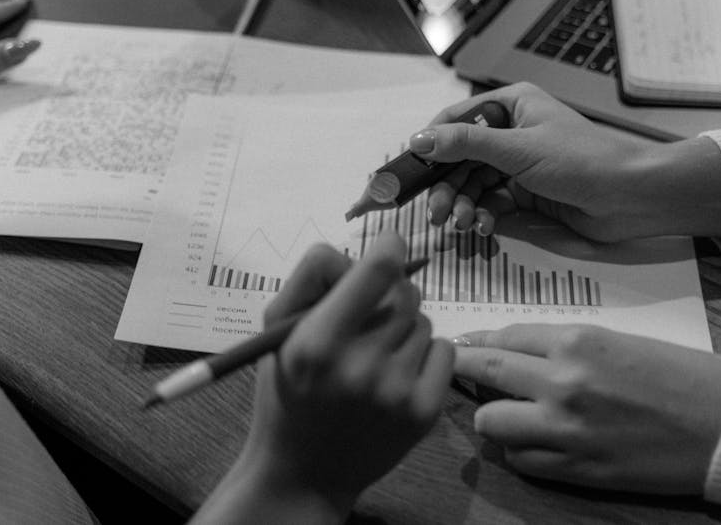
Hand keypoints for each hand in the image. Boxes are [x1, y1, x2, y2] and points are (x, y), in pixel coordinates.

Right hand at [195, 233, 454, 523]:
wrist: (303, 473)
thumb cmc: (288, 392)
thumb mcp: (277, 334)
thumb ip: (311, 281)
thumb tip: (363, 250)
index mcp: (317, 342)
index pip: (378, 268)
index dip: (388, 247)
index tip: (387, 248)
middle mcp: (360, 366)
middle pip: (405, 291)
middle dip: (389, 294)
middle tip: (368, 318)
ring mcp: (397, 392)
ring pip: (423, 320)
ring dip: (404, 328)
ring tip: (375, 356)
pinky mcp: (424, 412)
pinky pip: (443, 349)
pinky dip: (425, 354)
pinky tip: (397, 375)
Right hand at [408, 82, 720, 241]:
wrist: (632, 197)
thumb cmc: (581, 160)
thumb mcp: (518, 149)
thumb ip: (466, 144)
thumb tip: (419, 140)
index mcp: (510, 105)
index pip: (454, 120)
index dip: (429, 145)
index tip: (408, 172)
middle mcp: (511, 131)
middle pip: (460, 158)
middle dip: (448, 186)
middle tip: (437, 215)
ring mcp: (519, 164)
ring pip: (473, 183)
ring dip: (464, 204)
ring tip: (462, 224)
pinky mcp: (527, 193)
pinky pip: (491, 201)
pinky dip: (485, 215)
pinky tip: (486, 227)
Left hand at [453, 324, 720, 493]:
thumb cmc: (685, 375)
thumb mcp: (620, 341)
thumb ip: (566, 348)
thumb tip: (518, 352)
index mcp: (578, 341)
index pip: (504, 336)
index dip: (480, 340)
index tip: (464, 343)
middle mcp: (562, 382)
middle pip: (484, 371)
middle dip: (467, 368)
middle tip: (460, 369)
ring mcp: (565, 430)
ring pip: (490, 421)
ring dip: (495, 415)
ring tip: (511, 413)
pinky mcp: (576, 469)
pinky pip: (521, 460)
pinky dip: (521, 451)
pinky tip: (538, 442)